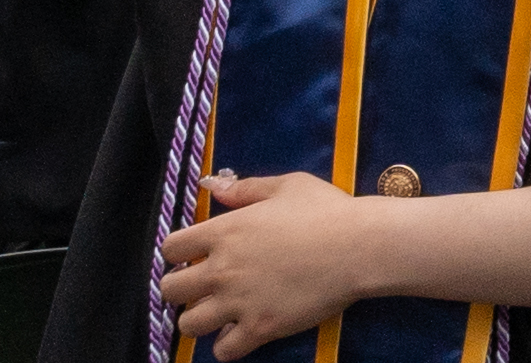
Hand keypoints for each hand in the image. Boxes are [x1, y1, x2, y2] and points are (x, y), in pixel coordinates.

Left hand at [158, 173, 384, 347]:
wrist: (360, 247)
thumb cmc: (326, 211)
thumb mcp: (287, 186)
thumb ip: (244, 188)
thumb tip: (211, 185)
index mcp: (224, 231)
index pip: (170, 248)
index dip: (178, 251)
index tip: (194, 254)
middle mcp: (222, 269)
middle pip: (170, 290)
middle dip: (180, 288)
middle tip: (202, 286)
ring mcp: (238, 302)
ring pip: (188, 324)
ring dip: (199, 319)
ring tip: (219, 312)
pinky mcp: (259, 328)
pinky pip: (223, 350)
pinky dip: (228, 344)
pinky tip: (241, 332)